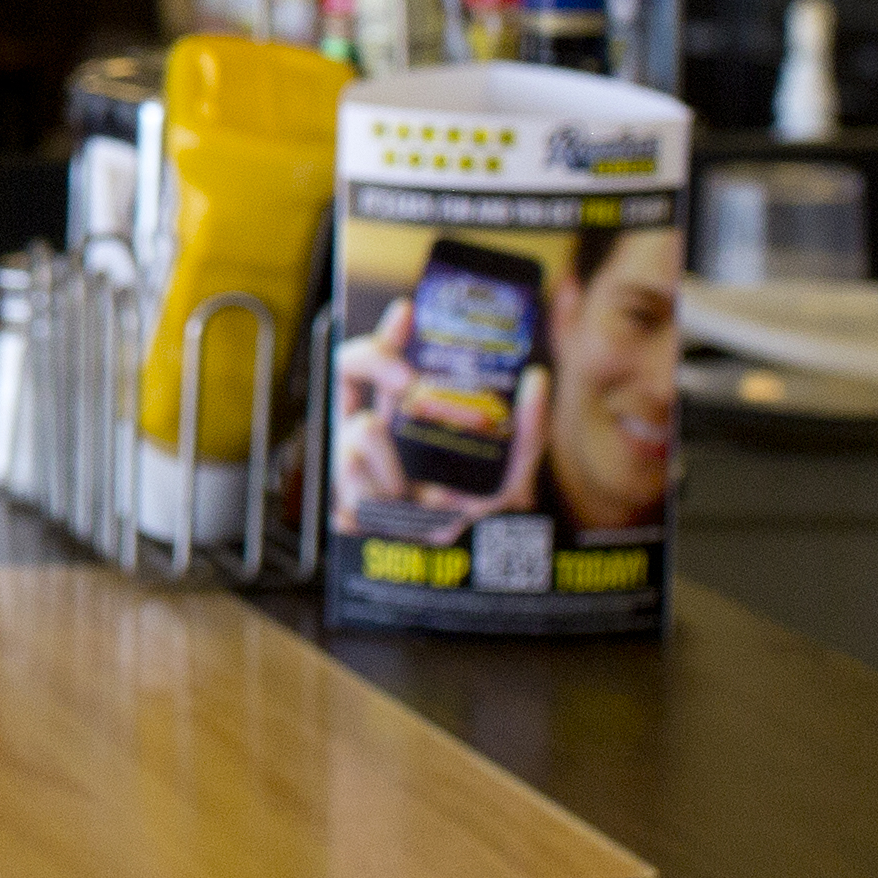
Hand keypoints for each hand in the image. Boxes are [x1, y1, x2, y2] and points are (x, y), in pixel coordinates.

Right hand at [331, 308, 546, 521]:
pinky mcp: (342, 493)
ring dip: (391, 460)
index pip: (393, 354)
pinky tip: (396, 504)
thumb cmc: (480, 511)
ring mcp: (353, 455)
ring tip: (414, 490)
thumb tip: (535, 378)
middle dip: (378, 359)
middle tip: (410, 381)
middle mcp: (375, 423)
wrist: (461, 566)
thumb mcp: (513, 469)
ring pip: (357, 429)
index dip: (392, 328)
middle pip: (352, 363)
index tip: (409, 311)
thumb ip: (528, 429)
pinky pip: (350, 476)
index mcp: (410, 410)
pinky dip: (381, 489)